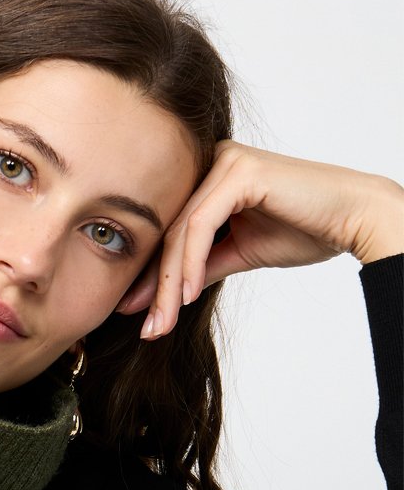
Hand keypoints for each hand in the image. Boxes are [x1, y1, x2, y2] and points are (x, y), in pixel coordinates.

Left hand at [115, 140, 403, 338]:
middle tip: (145, 328)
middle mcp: (212, 161)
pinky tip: (185, 296)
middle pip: (171, 232)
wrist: (354, 219)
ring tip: (161, 323)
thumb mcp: (240, 252)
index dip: (151, 274)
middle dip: (154, 285)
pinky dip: (190, 263)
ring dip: (169, 283)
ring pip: (181, 231)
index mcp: (209, 175)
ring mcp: (225, 161)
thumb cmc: (305, 230)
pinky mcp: (239, 171)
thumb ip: (201, 265)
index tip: (135, 313)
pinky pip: (201, 224)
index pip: (170, 230)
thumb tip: (162, 295)